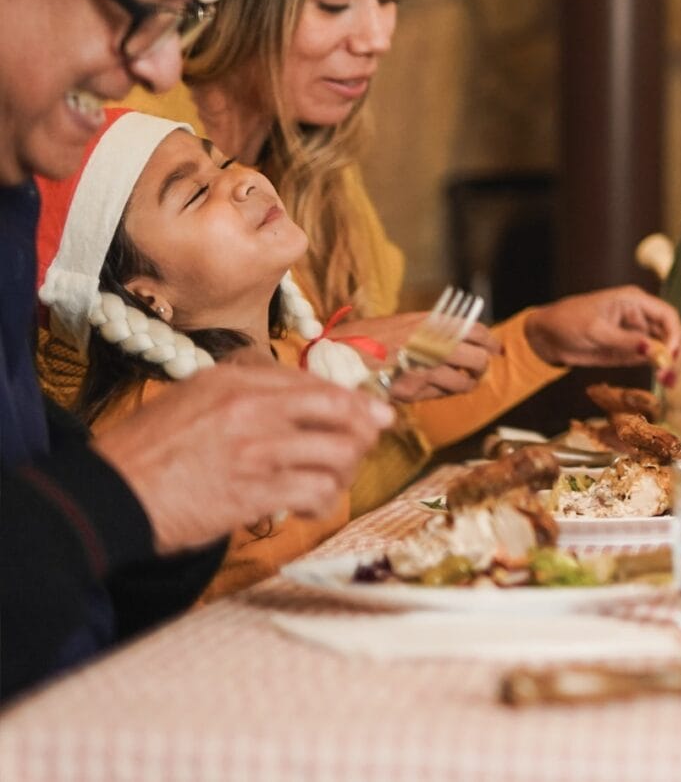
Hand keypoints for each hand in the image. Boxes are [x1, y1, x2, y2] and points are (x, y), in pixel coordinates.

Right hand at [90, 365, 393, 552]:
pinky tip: (310, 507)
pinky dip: (324, 501)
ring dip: (344, 471)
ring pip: (339, 452)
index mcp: (236, 379)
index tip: (368, 414)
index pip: (316, 383)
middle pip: (341, 410)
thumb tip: (291, 397)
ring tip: (330, 483)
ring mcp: (257, 448)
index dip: (351, 401)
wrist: (105, 496)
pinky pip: (317, 490)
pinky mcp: (255, 491)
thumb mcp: (189, 399)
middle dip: (363, 430)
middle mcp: (252, 406)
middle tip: (362, 447)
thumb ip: (239, 390)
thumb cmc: (145, 453)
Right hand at [328, 314, 499, 403]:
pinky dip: (441, 393)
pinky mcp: (412, 391)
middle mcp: (432, 345)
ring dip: (466, 384)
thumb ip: (432, 329)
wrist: (336, 355)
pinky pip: (439, 395)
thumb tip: (460, 336)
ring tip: (461, 382)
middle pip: (478, 359)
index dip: (491, 342)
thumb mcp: (403, 322)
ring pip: (463, 382)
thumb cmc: (366, 336)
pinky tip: (434, 388)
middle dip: (482, 366)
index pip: (477, 331)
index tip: (496, 349)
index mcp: (431, 322)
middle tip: (478, 369)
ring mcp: (424, 369)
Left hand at [522, 287, 680, 372]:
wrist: (546, 337)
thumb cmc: (568, 322)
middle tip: (671, 376)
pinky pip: (651, 359)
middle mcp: (640, 316)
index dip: (674, 335)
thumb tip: (652, 350)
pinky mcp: (629, 351)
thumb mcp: (596, 330)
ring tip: (669, 383)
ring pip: (664, 348)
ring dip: (670, 364)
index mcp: (634, 301)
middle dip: (675, 353)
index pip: (666, 315)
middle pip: (670, 333)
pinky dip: (660, 369)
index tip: (670, 356)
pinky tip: (663, 381)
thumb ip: (625, 341)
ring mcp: (636, 334)